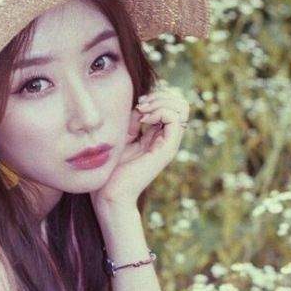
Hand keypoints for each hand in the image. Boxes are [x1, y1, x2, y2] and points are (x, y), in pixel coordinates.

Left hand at [89, 86, 189, 209]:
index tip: (137, 103)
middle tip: (140, 104)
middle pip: (180, 104)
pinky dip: (160, 111)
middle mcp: (165, 139)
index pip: (171, 105)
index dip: (156, 96)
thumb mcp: (120, 137)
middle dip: (160, 95)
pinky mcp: (166, 150)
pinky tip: (143, 118)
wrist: (110, 194)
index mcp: (156, 136)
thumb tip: (140, 105)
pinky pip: (176, 120)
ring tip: (142, 110)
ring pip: (181, 108)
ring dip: (161, 102)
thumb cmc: (110, 170)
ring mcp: (168, 145)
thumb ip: (132, 121)